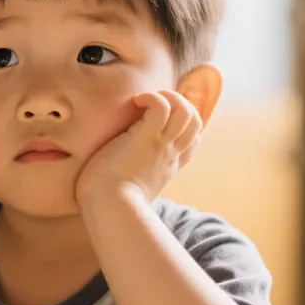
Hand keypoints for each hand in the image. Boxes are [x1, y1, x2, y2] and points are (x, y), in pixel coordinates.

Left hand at [76, 90, 202, 206]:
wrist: (109, 207)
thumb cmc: (110, 202)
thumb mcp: (131, 189)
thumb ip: (131, 178)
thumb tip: (115, 178)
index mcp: (167, 167)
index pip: (192, 142)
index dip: (184, 125)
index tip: (163, 119)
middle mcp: (169, 155)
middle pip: (195, 123)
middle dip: (180, 104)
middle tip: (153, 104)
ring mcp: (161, 146)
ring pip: (186, 112)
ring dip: (168, 97)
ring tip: (144, 101)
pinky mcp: (146, 138)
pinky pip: (162, 106)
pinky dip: (152, 97)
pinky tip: (135, 101)